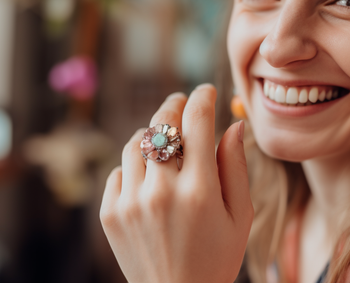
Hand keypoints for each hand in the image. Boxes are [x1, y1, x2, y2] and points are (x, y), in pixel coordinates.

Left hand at [100, 84, 253, 282]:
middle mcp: (161, 192)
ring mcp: (130, 202)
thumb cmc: (216, 259)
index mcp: (199, 191)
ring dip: (153, 134)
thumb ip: (236, 168)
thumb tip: (234, 124)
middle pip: (162, 123)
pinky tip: (149, 175)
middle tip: (182, 102)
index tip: (206, 90)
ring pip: (137, 142)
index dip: (203, 97)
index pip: (198, 122)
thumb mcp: (240, 217)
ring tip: (166, 140)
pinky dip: (134, 165)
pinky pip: (118, 170)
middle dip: (174, 105)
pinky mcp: (110, 214)